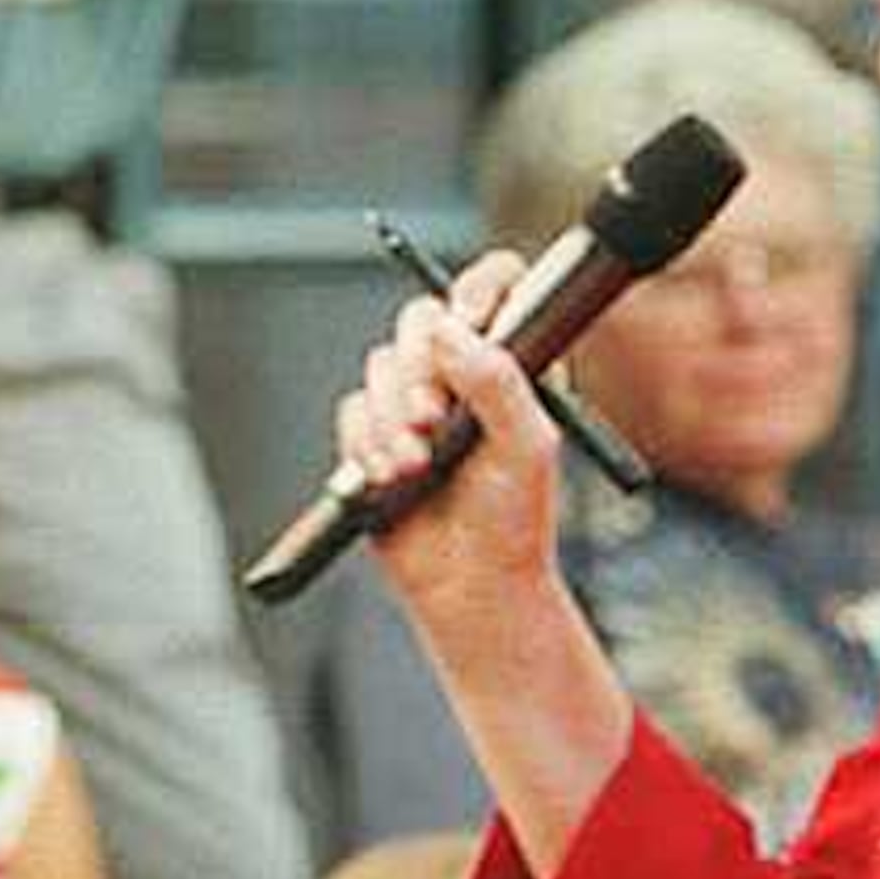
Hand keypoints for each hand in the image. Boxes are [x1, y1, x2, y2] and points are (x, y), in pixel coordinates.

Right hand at [328, 264, 569, 642]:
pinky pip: (353, 411)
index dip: (476, 292)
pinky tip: (390, 479)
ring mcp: (416, 402)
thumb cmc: (514, 522)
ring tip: (417, 467)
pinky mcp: (376, 435)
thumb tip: (451, 329)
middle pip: (421, 320)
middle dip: (420, 372)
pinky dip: (367, 445)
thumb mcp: (526, 447)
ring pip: (381, 366)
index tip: (468, 320)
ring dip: (393, 420)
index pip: (495, 289)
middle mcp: (462, 374)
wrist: (471, 588)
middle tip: (432, 420)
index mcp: (513, 364)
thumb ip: (496, 381)